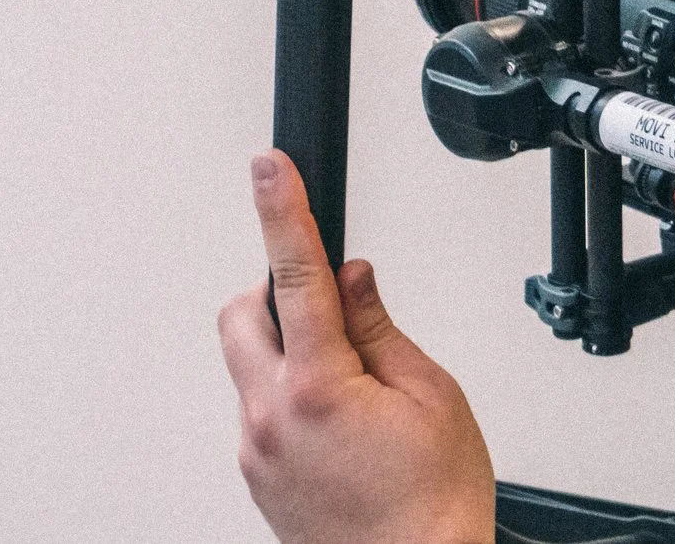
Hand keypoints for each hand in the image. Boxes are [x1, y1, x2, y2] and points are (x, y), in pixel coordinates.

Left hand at [218, 151, 495, 543]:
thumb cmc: (433, 507)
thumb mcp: (433, 397)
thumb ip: (381, 329)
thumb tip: (352, 278)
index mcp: (320, 390)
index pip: (294, 275)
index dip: (282, 211)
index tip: (270, 168)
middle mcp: (270, 421)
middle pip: (241, 315)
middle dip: (275, 291)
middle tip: (330, 301)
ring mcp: (255, 453)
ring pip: (250, 365)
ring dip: (290, 350)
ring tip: (357, 388)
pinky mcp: (255, 478)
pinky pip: (259, 410)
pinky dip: (292, 394)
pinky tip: (345, 425)